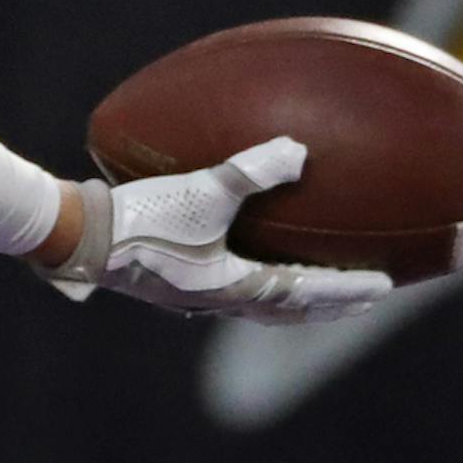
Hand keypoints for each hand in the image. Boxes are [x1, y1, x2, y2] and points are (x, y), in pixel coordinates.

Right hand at [39, 136, 391, 321]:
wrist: (78, 238)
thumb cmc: (141, 219)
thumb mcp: (202, 190)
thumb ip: (253, 170)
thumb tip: (300, 150)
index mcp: (235, 288)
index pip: (306, 295)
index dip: (347, 291)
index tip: (385, 289)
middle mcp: (218, 300)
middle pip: (288, 312)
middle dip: (328, 306)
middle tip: (362, 299)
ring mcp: (192, 296)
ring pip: (259, 305)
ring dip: (294, 299)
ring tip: (313, 288)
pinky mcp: (169, 282)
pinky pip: (227, 286)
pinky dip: (254, 278)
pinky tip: (241, 256)